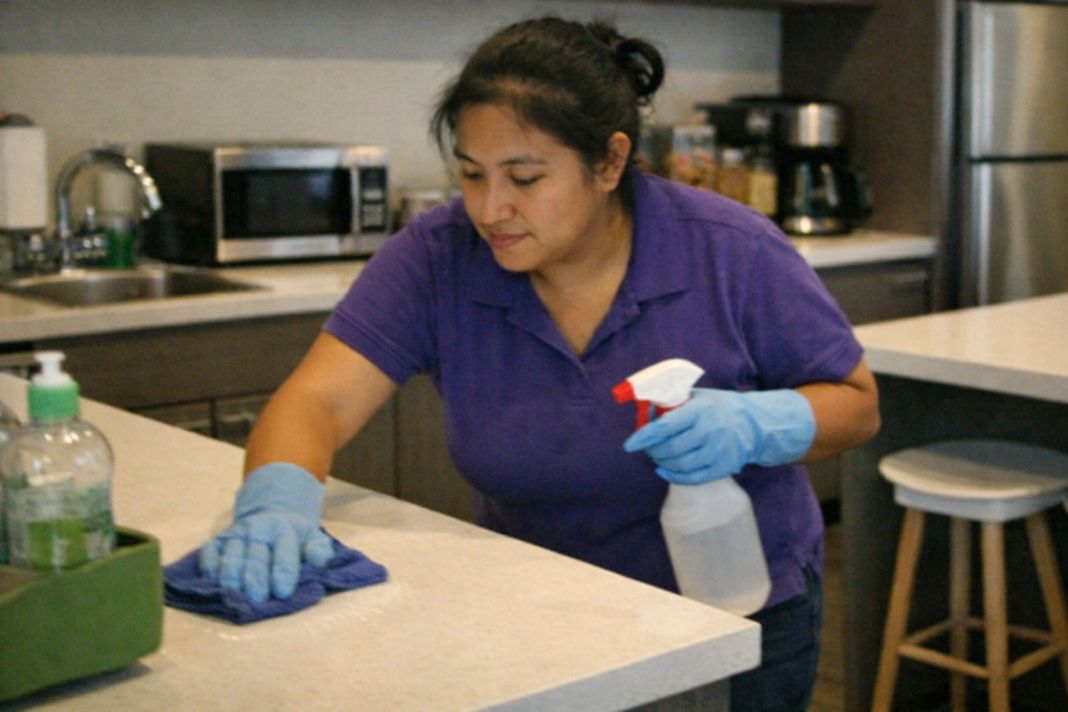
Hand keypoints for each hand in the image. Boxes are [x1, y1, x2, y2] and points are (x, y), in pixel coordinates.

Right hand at [199, 463, 333, 602]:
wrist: (270, 511)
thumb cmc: (294, 535)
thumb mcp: (313, 538)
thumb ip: (319, 551)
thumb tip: (316, 562)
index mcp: (284, 530)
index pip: (285, 552)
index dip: (284, 572)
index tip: (283, 592)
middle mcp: (258, 530)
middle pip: (256, 557)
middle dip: (257, 578)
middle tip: (257, 598)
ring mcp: (236, 534)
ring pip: (232, 555)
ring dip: (232, 575)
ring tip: (234, 593)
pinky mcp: (218, 540)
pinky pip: (209, 552)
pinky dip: (210, 566)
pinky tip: (214, 581)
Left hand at [622, 388, 815, 484]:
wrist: (755, 424)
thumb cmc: (719, 407)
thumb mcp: (698, 397)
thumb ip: (673, 401)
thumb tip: (645, 409)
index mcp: (701, 411)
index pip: (666, 426)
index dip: (645, 436)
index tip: (629, 444)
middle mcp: (709, 432)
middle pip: (671, 448)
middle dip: (652, 450)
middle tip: (647, 447)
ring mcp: (717, 452)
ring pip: (679, 464)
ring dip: (662, 462)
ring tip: (657, 456)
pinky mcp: (722, 467)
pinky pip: (692, 478)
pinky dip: (673, 476)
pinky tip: (664, 470)